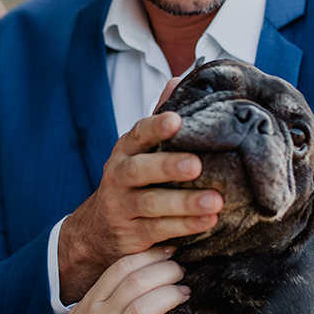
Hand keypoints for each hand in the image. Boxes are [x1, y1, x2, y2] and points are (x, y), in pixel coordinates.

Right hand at [40, 248, 189, 313]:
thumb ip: (105, 297)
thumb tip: (137, 274)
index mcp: (91, 305)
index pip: (121, 267)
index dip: (150, 256)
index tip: (170, 253)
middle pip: (135, 283)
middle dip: (165, 271)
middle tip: (182, 271)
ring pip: (142, 310)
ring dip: (168, 297)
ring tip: (184, 293)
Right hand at [58, 111, 222, 303]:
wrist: (97, 231)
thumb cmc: (131, 182)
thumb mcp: (139, 150)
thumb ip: (159, 118)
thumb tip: (180, 78)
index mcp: (125, 151)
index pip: (138, 134)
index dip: (156, 127)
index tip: (176, 121)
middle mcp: (119, 176)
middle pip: (141, 170)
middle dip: (168, 166)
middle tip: (197, 165)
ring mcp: (122, 207)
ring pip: (151, 204)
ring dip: (184, 203)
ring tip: (215, 202)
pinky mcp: (131, 235)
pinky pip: (158, 231)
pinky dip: (184, 227)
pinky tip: (208, 222)